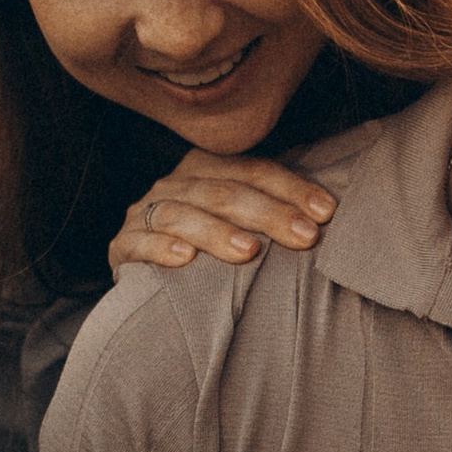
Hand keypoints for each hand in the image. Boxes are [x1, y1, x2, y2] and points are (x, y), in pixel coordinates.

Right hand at [109, 150, 335, 275]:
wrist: (148, 281)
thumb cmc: (210, 254)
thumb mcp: (241, 226)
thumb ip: (271, 213)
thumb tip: (329, 215)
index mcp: (206, 169)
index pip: (252, 171)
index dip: (290, 189)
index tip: (326, 212)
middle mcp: (174, 185)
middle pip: (222, 192)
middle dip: (267, 214)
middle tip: (304, 237)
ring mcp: (144, 214)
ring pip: (181, 214)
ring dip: (217, 232)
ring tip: (249, 251)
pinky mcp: (122, 247)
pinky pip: (140, 243)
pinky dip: (162, 249)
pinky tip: (187, 260)